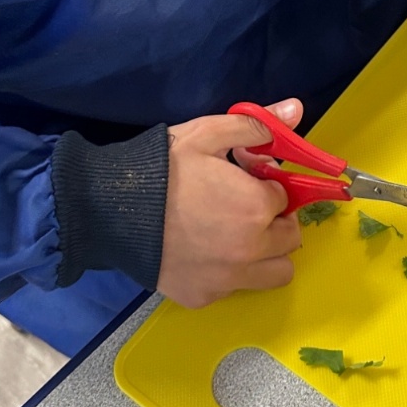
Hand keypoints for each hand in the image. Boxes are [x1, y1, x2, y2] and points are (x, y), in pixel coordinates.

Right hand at [158, 99, 303, 308]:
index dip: (268, 186)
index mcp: (257, 207)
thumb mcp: (208, 134)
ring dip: (266, 255)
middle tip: (246, 207)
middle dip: (275, 220)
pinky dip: (229, 273)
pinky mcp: (203, 297)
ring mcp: (227, 279)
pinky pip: (234, 289)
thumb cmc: (162, 168)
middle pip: (289, 239)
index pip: (286, 199)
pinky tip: (203, 252)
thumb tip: (297, 109)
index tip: (247, 180)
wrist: (109, 209)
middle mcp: (251, 249)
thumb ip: (257, 126)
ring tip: (236, 235)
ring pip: (275, 273)